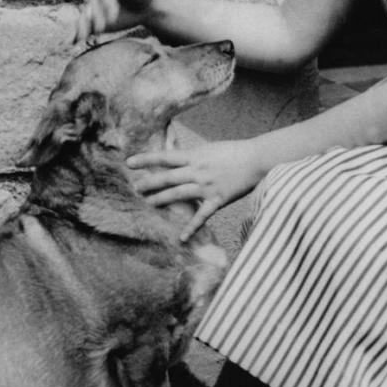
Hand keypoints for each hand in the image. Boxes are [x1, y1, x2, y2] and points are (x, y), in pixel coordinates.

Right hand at [75, 0, 157, 43]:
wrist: (144, 8)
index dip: (108, 3)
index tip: (113, 16)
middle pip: (95, 5)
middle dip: (98, 17)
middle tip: (103, 28)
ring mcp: (95, 6)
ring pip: (87, 15)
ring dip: (84, 25)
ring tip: (82, 36)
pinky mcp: (93, 18)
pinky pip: (84, 24)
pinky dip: (79, 32)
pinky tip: (74, 41)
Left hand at [128, 140, 265, 241]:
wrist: (257, 158)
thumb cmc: (234, 152)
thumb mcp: (210, 149)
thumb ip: (193, 157)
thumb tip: (177, 159)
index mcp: (195, 156)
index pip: (165, 157)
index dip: (146, 159)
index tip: (128, 162)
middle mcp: (198, 171)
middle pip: (167, 177)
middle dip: (149, 183)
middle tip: (134, 189)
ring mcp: (207, 186)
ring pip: (179, 194)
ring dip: (161, 199)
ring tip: (147, 204)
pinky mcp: (218, 199)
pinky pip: (202, 215)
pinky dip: (192, 227)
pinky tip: (181, 237)